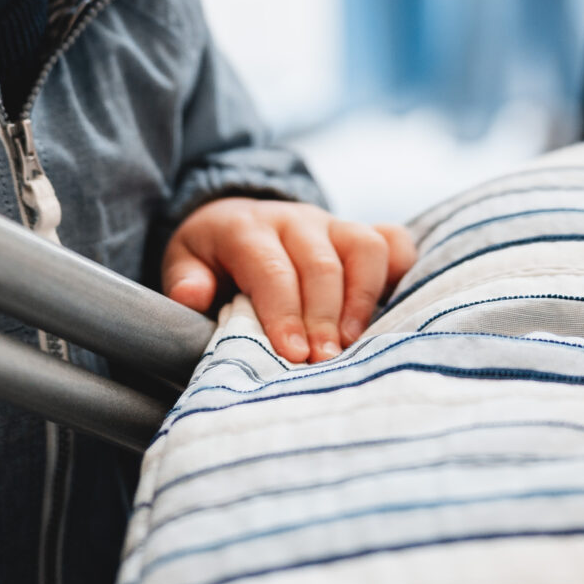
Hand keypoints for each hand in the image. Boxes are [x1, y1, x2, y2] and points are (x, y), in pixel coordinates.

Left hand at [160, 199, 416, 363]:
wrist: (238, 221)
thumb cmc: (213, 259)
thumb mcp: (185, 262)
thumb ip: (186, 279)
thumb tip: (192, 295)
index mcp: (246, 227)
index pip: (271, 268)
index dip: (283, 311)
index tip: (292, 354)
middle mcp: (295, 219)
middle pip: (320, 264)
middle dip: (323, 318)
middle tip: (322, 363)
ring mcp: (332, 223)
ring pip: (364, 247)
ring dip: (362, 300)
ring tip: (351, 345)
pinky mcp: (360, 232)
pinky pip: (394, 243)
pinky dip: (399, 274)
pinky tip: (389, 313)